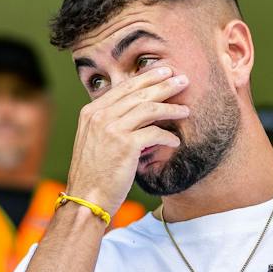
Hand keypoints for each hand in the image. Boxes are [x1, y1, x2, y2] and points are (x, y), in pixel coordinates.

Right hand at [63, 64, 192, 211]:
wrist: (86, 198)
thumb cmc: (93, 174)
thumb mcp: (94, 141)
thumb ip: (109, 123)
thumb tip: (136, 111)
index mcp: (91, 112)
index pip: (123, 87)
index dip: (146, 78)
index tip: (163, 73)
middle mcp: (99, 116)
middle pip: (138, 93)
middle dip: (164, 84)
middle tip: (182, 79)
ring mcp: (111, 129)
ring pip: (148, 108)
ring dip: (171, 108)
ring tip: (185, 109)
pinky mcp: (125, 145)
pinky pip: (154, 133)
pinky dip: (168, 136)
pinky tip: (175, 141)